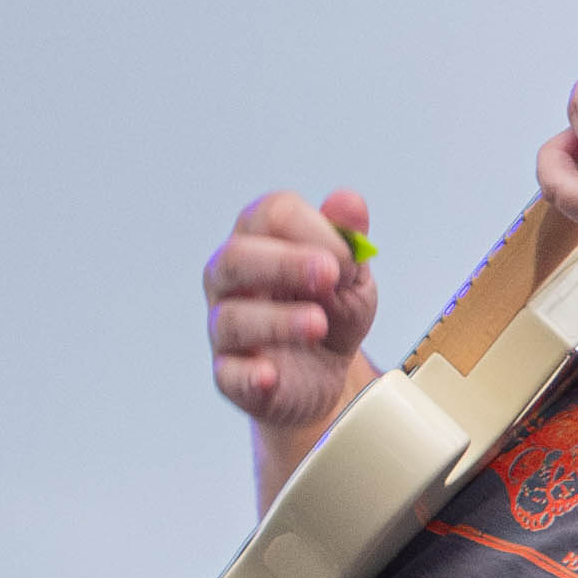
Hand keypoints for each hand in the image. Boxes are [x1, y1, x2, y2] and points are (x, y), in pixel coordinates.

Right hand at [205, 188, 379, 462]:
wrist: (330, 374)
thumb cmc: (333, 311)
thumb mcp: (352, 275)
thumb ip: (348, 240)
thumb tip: (349, 201)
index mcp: (261, 240)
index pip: (271, 214)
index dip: (313, 230)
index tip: (348, 258)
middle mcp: (232, 279)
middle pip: (235, 258)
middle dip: (284, 263)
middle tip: (330, 276)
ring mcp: (225, 328)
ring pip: (231, 317)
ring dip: (278, 320)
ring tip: (319, 324)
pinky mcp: (231, 376)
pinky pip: (229, 374)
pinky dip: (248, 375)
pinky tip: (270, 375)